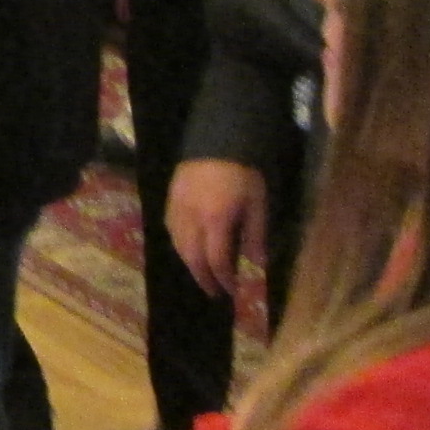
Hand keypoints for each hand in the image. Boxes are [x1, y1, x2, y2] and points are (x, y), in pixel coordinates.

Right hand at [167, 160, 267, 299]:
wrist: (218, 138)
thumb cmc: (243, 171)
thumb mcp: (258, 202)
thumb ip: (256, 234)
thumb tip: (259, 263)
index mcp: (216, 220)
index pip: (216, 260)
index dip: (224, 280)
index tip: (232, 291)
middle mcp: (192, 219)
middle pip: (192, 258)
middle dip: (203, 278)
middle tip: (214, 291)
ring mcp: (177, 208)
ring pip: (178, 245)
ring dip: (190, 263)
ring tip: (203, 272)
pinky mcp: (170, 198)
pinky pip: (170, 229)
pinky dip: (180, 244)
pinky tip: (189, 247)